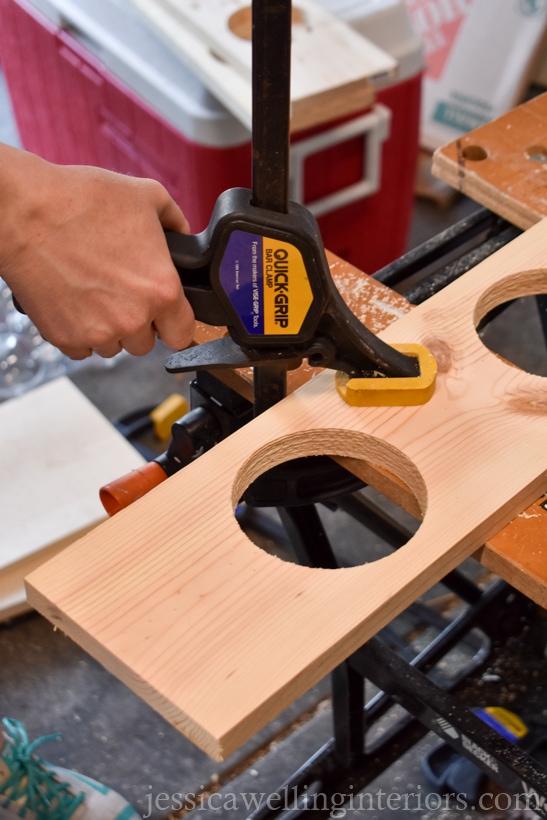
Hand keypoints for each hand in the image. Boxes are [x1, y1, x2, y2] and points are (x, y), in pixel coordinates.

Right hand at [0, 145, 194, 358]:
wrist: (24, 212)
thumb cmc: (81, 201)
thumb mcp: (147, 196)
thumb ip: (175, 221)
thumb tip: (183, 234)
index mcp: (161, 290)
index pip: (183, 335)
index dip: (175, 323)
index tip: (166, 315)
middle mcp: (132, 319)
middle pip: (146, 344)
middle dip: (138, 323)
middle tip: (121, 291)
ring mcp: (97, 332)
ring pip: (114, 346)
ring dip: (109, 328)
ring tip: (94, 291)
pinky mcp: (65, 338)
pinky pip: (82, 348)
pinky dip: (80, 331)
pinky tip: (74, 300)